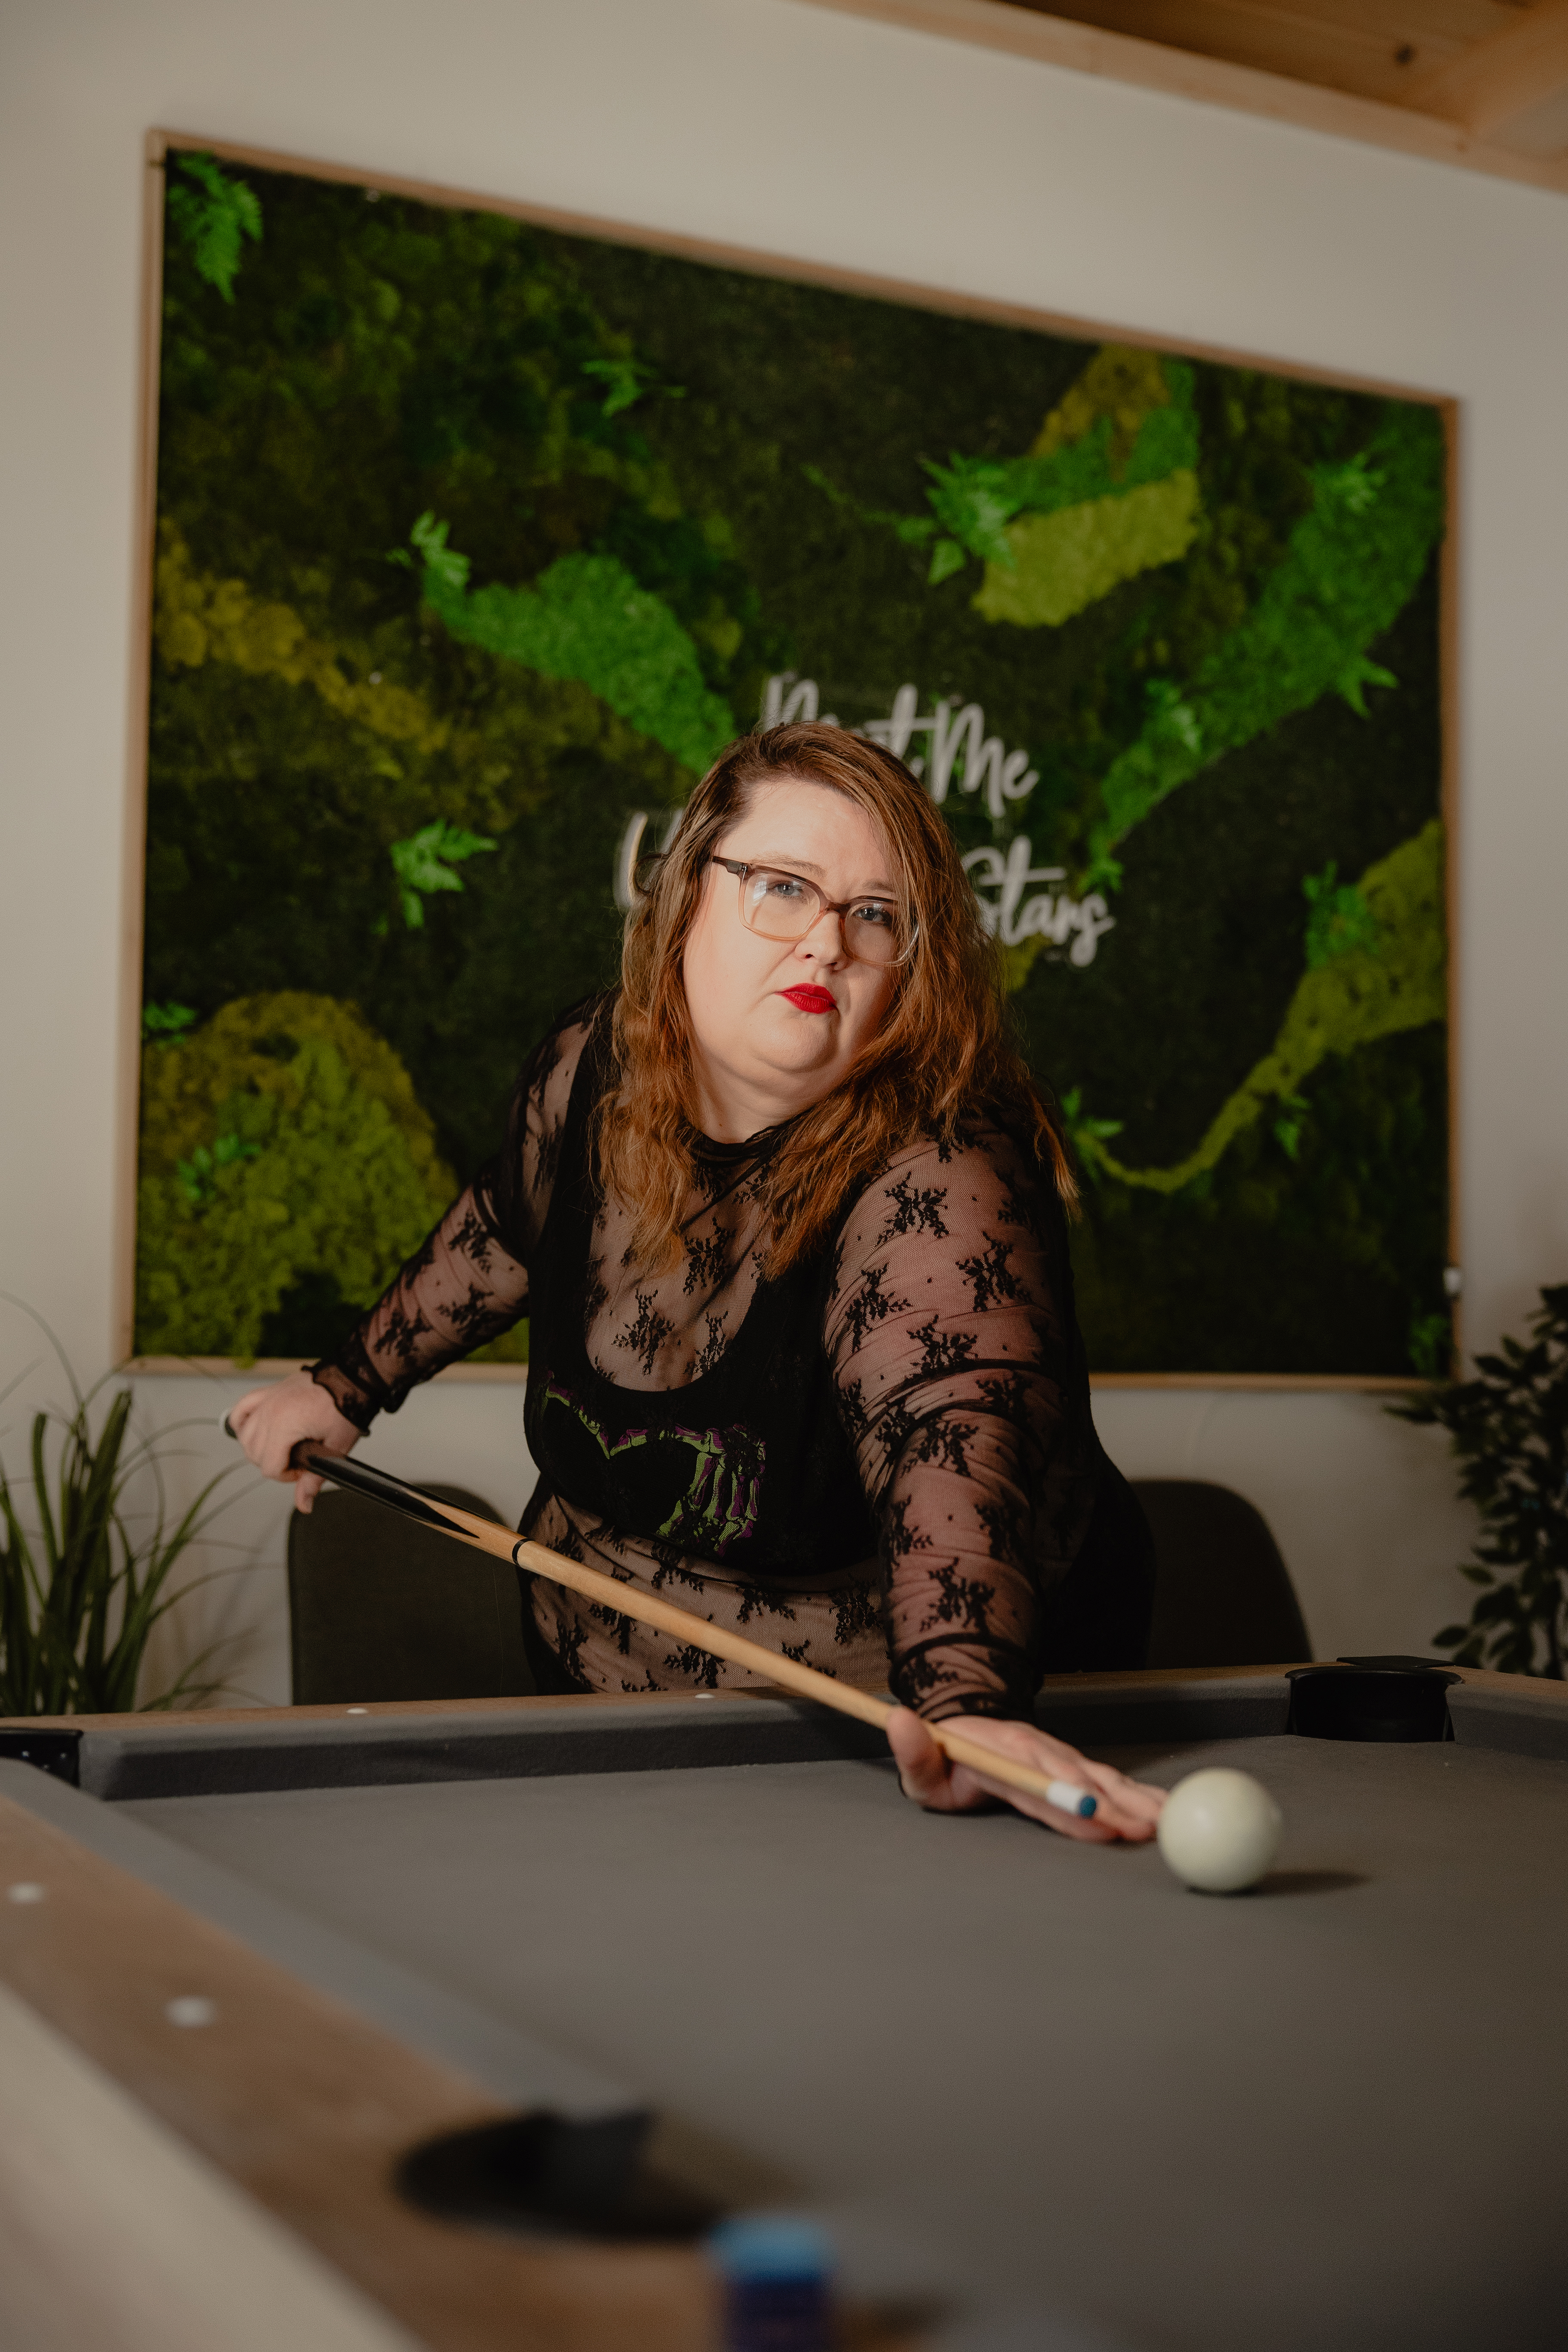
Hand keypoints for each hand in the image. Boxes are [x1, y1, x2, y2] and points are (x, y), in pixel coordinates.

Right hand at [228, 1371, 362, 1513]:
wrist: (352, 1380)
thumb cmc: (347, 1408)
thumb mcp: (334, 1448)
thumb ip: (314, 1478)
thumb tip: (304, 1503)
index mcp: (284, 1425)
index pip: (268, 1466)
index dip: (286, 1475)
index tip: (302, 1469)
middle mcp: (270, 1411)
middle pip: (254, 1454)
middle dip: (274, 1463)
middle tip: (296, 1460)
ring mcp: (267, 1400)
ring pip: (245, 1436)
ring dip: (258, 1447)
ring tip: (281, 1448)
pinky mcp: (269, 1392)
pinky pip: (242, 1409)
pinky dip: (243, 1422)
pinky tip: (255, 1430)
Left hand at [885, 1706, 1164, 1843]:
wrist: (968, 1722)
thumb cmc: (948, 1755)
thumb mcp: (922, 1760)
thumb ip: (912, 1750)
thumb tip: (899, 1721)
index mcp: (1003, 1755)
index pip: (1037, 1780)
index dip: (1065, 1796)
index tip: (1094, 1815)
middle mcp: (1039, 1751)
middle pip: (1081, 1779)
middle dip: (1115, 1805)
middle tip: (1146, 1830)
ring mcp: (1060, 1755)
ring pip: (1102, 1776)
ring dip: (1134, 1798)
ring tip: (1165, 1821)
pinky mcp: (1074, 1762)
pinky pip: (1109, 1777)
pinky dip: (1137, 1791)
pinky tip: (1163, 1807)